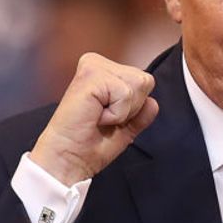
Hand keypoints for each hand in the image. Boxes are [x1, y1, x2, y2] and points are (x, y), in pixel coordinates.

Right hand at [31, 53, 159, 184]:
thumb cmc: (90, 145)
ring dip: (124, 111)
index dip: (135, 109)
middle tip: (105, 119)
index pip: (145, 82)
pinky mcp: (91, 75)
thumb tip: (153, 102)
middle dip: (133, 108)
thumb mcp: (125, 128)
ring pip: (139, 84)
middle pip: (146, 81)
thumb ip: (141, 113)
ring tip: (100, 117)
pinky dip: (116, 113)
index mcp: (104, 71)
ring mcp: (93, 66)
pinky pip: (126, 94)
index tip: (109, 120)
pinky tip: (95, 117)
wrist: (69, 159)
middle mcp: (97, 63)